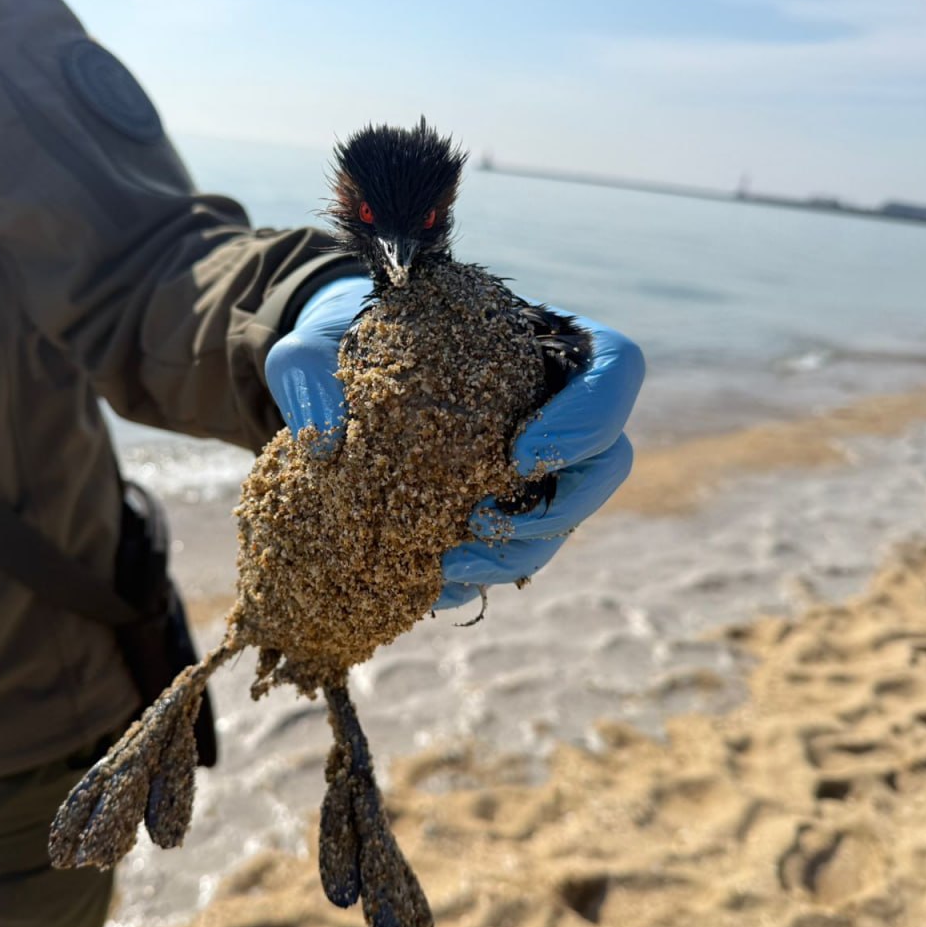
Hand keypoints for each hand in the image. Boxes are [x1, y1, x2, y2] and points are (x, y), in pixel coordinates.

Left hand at [265, 284, 643, 608]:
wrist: (341, 373)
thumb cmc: (348, 340)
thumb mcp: (316, 339)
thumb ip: (310, 370)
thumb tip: (325, 438)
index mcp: (543, 341)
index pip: (615, 368)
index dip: (590, 417)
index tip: (518, 454)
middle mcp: (558, 403)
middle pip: (607, 461)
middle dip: (557, 510)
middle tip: (481, 526)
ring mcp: (539, 461)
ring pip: (566, 520)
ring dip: (517, 555)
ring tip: (448, 568)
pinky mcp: (505, 507)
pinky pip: (517, 551)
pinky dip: (481, 575)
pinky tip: (428, 587)